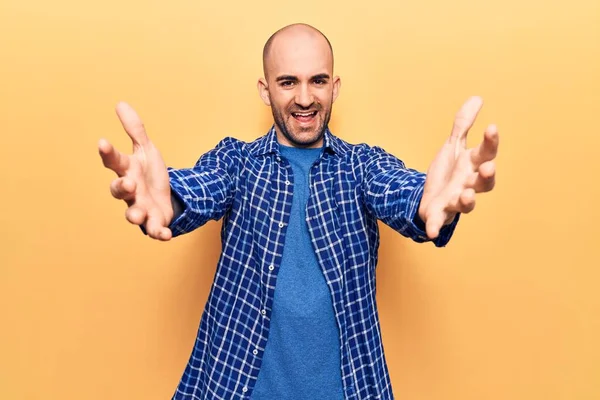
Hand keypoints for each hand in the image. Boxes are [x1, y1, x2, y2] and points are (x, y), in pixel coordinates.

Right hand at [98, 102, 173, 240]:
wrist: (167, 197)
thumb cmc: (149, 173)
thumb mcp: (146, 149)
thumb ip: (135, 130)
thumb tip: (120, 103)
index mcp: (127, 171)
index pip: (114, 161)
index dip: (107, 153)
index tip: (102, 142)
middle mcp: (130, 191)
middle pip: (118, 191)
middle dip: (121, 188)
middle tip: (128, 183)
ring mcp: (140, 207)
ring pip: (132, 214)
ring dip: (135, 215)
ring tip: (138, 215)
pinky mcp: (154, 221)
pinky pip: (154, 230)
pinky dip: (158, 233)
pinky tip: (165, 235)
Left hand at [418, 96, 498, 238]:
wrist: (428, 195)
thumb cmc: (448, 172)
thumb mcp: (452, 146)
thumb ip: (463, 125)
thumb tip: (477, 98)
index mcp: (472, 166)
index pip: (486, 153)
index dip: (490, 142)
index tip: (492, 126)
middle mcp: (468, 184)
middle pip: (484, 182)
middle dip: (487, 176)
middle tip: (488, 167)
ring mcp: (455, 200)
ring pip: (466, 203)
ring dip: (467, 200)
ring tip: (466, 194)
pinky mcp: (439, 213)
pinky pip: (439, 222)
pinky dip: (435, 227)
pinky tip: (431, 233)